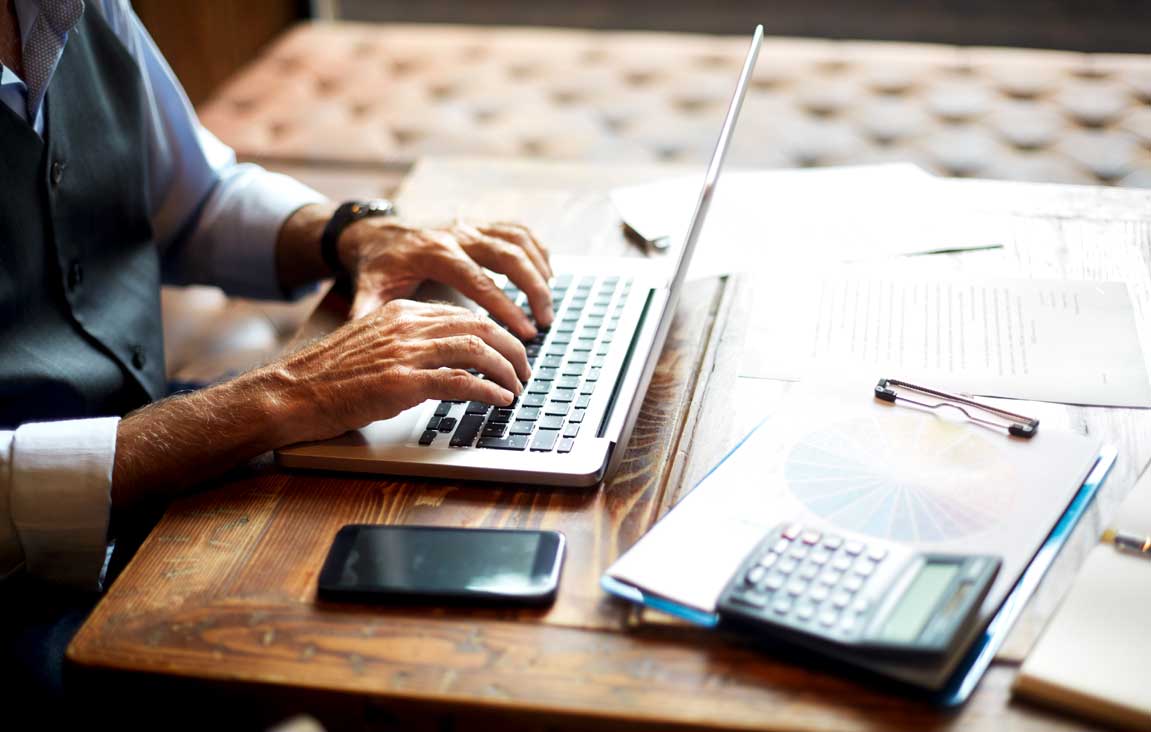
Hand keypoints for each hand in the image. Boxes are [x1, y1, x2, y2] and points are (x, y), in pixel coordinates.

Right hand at [267, 299, 529, 443]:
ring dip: (506, 370)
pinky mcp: (403, 383)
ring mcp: (406, 352)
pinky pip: (461, 381)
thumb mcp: (373, 345)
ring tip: (518, 387)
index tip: (507, 350)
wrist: (290, 392)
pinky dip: (488, 391)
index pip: (463, 314)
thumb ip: (407, 343)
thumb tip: (444, 359)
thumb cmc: (326, 376)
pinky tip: (499, 400)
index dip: (494, 333)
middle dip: (511, 348)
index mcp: (401, 311)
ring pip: (477, 350)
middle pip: (480, 326)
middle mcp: (408, 325)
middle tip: (525, 370)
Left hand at [340, 219, 553, 338]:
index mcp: (433, 252)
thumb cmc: (377, 267)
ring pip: (518, 241)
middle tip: (545, 321)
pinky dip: (538, 251)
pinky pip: (519, 232)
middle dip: (532, 288)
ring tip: (549, 305)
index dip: (504, 305)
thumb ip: (370, 314)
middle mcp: (456, 234)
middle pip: (508, 255)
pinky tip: (548, 276)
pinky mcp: (480, 226)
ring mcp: (471, 227)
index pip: (477, 279)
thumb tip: (364, 339)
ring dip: (540, 271)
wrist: (376, 234)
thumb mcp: (369, 290)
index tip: (524, 331)